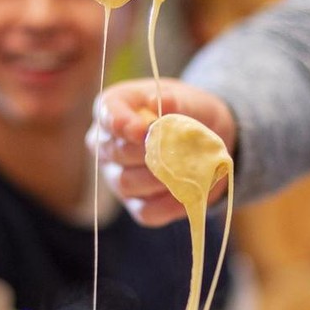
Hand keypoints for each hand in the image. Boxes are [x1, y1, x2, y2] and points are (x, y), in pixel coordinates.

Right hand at [90, 78, 237, 226]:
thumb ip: (174, 100)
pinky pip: (145, 211)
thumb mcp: (186, 98)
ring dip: (159, 178)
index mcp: (112, 109)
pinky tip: (189, 193)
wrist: (203, 136)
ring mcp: (116, 178)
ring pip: (127, 184)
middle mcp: (106, 145)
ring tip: (187, 168)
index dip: (121, 123)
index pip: (106, 115)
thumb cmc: (187, 110)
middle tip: (177, 147)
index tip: (141, 129)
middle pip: (116, 153)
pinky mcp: (135, 204)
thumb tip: (160, 103)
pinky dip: (169, 205)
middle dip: (148, 151)